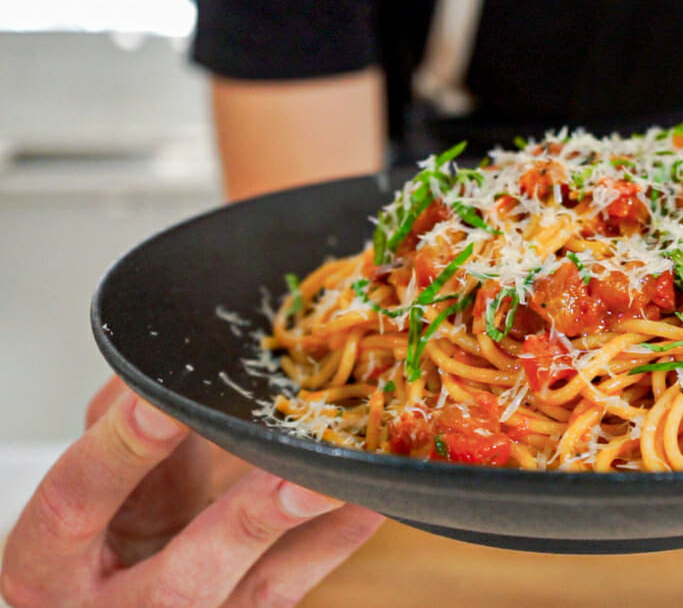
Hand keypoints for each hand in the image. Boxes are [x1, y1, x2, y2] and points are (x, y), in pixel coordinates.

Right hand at [1, 377, 383, 606]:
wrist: (110, 602)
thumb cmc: (92, 535)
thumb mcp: (90, 483)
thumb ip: (118, 424)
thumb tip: (162, 360)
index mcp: (50, 560)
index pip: (77, 502)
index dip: (120, 449)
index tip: (162, 397)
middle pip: (183, 576)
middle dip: (245, 522)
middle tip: (297, 471)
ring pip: (257, 588)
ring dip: (310, 529)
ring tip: (349, 479)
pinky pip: (295, 582)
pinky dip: (338, 536)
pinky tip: (371, 497)